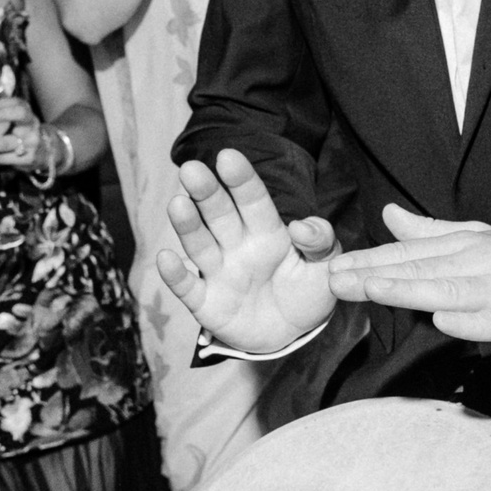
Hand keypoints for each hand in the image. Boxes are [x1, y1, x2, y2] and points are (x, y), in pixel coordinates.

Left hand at [0, 91, 45, 167]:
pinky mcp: (26, 160)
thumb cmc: (25, 131)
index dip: (2, 104)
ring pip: (4, 143)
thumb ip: (6, 105)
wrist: (49, 151)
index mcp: (27, 114)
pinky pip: (2, 159)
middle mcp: (31, 126)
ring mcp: (30, 143)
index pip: (18, 104)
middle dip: (1, 115)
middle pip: (19, 116)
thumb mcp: (20, 118)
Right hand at [155, 149, 338, 352]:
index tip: (228, 156)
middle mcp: (238, 246)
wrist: (291, 334)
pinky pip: (188, 288)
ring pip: (200, 244)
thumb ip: (321, 242)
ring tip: (177, 204)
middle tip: (192, 169)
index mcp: (267, 232)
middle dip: (206, 192)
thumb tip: (300, 226)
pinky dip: (176, 275)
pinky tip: (164, 258)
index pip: (253, 200)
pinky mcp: (206, 303)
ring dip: (188, 226)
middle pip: (220, 215)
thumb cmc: (306, 292)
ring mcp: (219, 273)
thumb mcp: (325, 267)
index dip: (241, 179)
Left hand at [327, 204, 490, 350]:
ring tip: (374, 289)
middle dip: (376, 274)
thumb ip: (429, 230)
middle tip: (337, 280)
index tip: (336, 265)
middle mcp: (480, 262)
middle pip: (422, 269)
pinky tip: (442, 321)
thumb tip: (389, 214)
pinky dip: (468, 322)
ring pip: (450, 292)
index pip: (410, 251)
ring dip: (411, 290)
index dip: (371, 258)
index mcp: (466, 242)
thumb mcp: (475, 239)